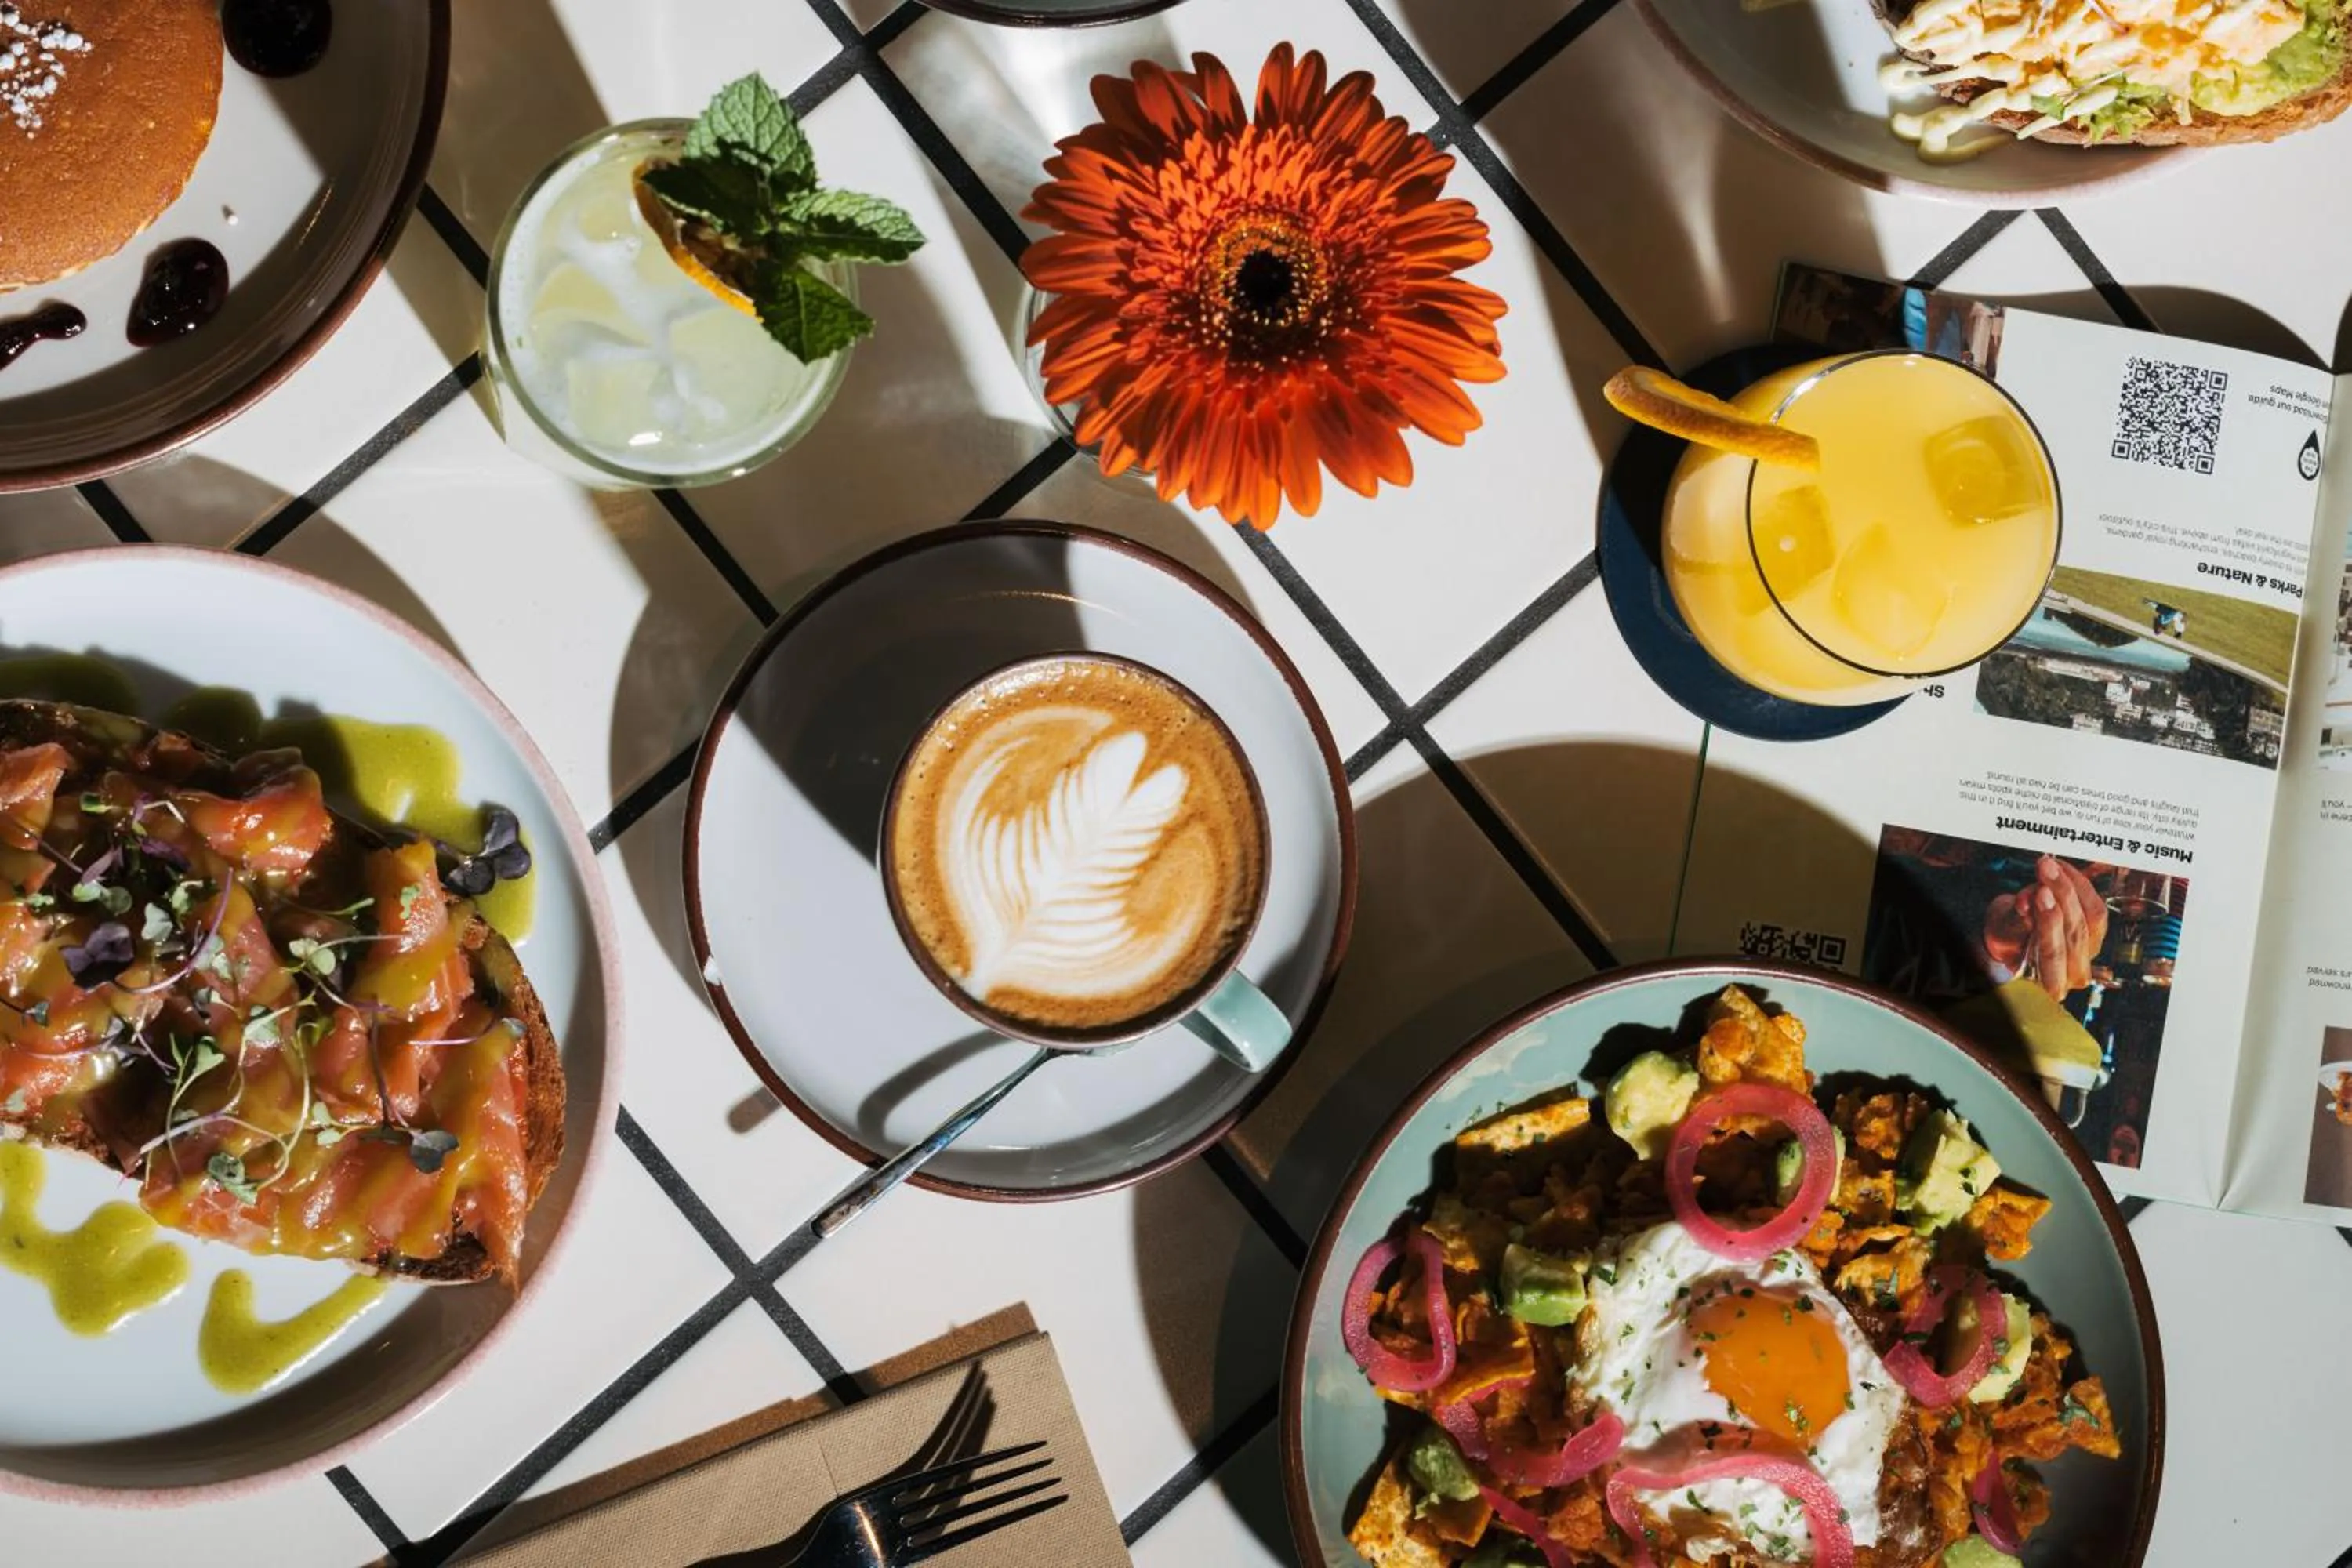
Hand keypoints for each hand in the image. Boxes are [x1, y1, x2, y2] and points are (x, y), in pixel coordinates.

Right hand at [1982, 856, 2107, 999]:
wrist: (2014, 938)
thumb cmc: (2006, 939)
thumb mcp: (2002, 932)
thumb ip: (2017, 921)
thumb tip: (2028, 904)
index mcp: (2049, 983)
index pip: (2054, 952)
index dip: (2049, 922)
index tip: (2039, 894)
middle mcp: (2075, 972)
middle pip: (2075, 931)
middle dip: (2061, 896)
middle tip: (2046, 869)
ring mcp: (2090, 953)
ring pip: (2091, 918)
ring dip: (2071, 886)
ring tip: (2051, 865)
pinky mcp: (2097, 933)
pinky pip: (2096, 907)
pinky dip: (2080, 885)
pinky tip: (2063, 869)